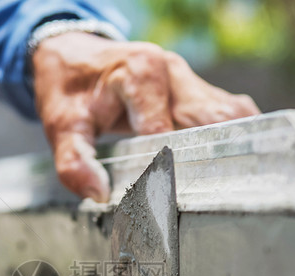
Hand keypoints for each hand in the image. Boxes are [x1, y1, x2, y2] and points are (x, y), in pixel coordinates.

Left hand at [32, 33, 259, 201]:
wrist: (73, 55)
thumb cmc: (69, 89)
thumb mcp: (61, 125)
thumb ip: (74, 161)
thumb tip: (98, 195)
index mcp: (140, 73)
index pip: (166, 132)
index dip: (168, 168)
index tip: (168, 200)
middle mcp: (173, 71)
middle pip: (210, 121)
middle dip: (212, 160)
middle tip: (210, 198)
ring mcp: (190, 79)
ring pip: (229, 116)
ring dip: (230, 149)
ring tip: (228, 185)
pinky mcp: (200, 90)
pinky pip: (230, 115)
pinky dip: (233, 140)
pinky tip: (229, 167)